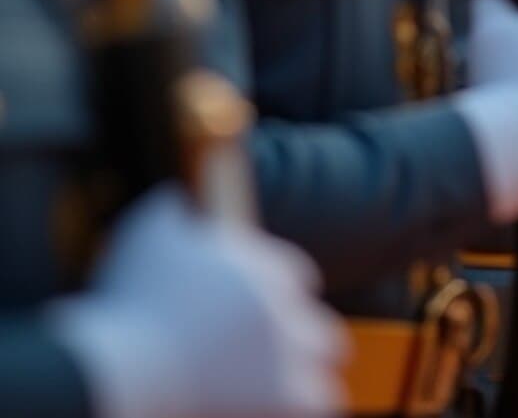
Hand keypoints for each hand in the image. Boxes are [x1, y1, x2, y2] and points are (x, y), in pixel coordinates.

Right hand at [50, 188, 344, 417]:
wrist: (117, 368)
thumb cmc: (126, 303)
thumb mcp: (145, 233)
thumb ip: (172, 208)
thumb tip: (179, 197)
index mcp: (266, 266)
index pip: (295, 277)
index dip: (280, 298)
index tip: (263, 316)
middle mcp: (287, 305)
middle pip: (316, 324)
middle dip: (300, 339)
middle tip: (274, 358)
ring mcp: (290, 351)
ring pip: (325, 361)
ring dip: (310, 374)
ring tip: (288, 390)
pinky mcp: (287, 396)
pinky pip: (321, 404)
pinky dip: (309, 405)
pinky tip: (286, 408)